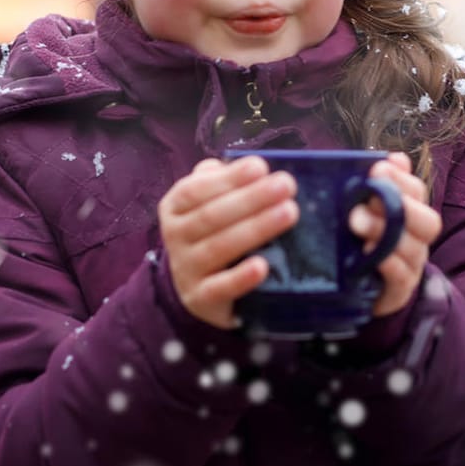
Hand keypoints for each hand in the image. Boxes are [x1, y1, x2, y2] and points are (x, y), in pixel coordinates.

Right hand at [158, 156, 298, 329]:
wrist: (197, 288)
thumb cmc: (212, 232)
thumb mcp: (208, 202)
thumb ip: (222, 180)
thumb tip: (254, 166)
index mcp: (175, 207)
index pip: (196, 189)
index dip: (228, 178)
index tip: (261, 167)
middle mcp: (174, 236)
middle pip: (212, 216)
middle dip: (252, 199)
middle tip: (286, 185)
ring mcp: (186, 270)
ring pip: (219, 248)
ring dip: (256, 228)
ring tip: (290, 212)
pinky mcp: (200, 299)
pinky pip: (220, 288)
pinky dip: (241, 278)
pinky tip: (263, 266)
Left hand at [351, 152, 441, 318]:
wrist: (361, 292)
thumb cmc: (360, 242)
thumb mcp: (365, 211)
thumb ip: (377, 186)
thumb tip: (397, 158)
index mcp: (410, 214)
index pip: (417, 192)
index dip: (401, 179)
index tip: (377, 168)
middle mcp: (417, 239)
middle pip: (428, 221)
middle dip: (400, 206)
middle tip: (368, 198)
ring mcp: (411, 266)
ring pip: (413, 248)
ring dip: (385, 232)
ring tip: (356, 223)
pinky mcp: (400, 290)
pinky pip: (402, 275)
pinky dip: (387, 262)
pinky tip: (367, 252)